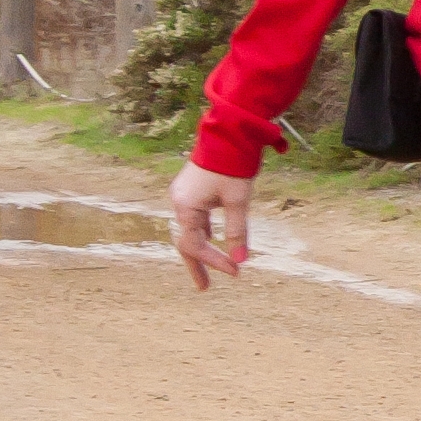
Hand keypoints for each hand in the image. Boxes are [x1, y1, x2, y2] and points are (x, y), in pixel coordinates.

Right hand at [170, 161, 254, 292]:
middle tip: (204, 288)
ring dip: (201, 249)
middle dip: (198, 264)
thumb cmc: (232, 164)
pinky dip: (204, 232)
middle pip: (185, 241)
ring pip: (190, 229)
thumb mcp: (238, 200)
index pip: (196, 245)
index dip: (214, 261)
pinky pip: (194, 218)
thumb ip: (237, 231)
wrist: (228, 132)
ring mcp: (183, 194)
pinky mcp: (191, 189)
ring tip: (212, 268)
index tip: (235, 272)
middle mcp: (178, 201)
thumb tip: (241, 260)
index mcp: (185, 206)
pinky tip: (213, 242)